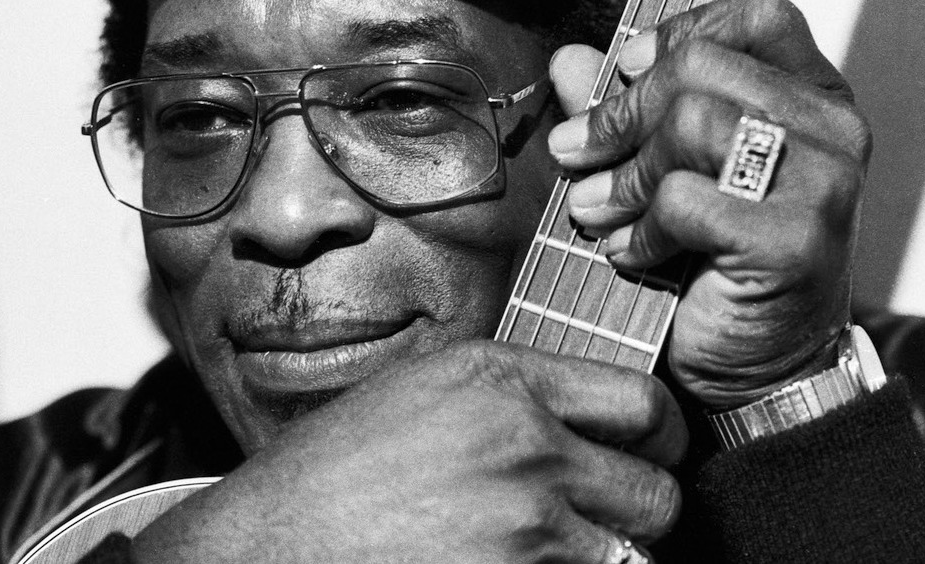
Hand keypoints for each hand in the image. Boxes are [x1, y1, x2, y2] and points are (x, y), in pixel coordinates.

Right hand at [131, 341, 686, 562]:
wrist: (265, 547)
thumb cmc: (331, 475)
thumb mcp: (422, 393)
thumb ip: (512, 394)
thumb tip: (587, 420)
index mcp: (502, 379)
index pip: (643, 403)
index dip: (659, 437)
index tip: (650, 454)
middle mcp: (525, 442)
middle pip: (657, 490)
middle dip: (640, 512)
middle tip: (607, 520)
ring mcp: (526, 525)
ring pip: (633, 556)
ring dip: (605, 559)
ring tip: (548, 552)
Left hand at [547, 0, 869, 409]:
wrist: (762, 372)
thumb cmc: (721, 266)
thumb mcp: (673, 172)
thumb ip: (628, 112)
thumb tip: (570, 60)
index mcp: (816, 96)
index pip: (755, 13)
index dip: (679, 31)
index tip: (628, 69)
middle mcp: (835, 129)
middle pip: (702, 66)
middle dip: (622, 112)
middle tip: (578, 154)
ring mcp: (824, 183)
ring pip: (691, 123)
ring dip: (624, 173)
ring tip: (598, 208)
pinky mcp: (795, 240)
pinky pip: (686, 200)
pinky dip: (642, 228)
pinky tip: (632, 253)